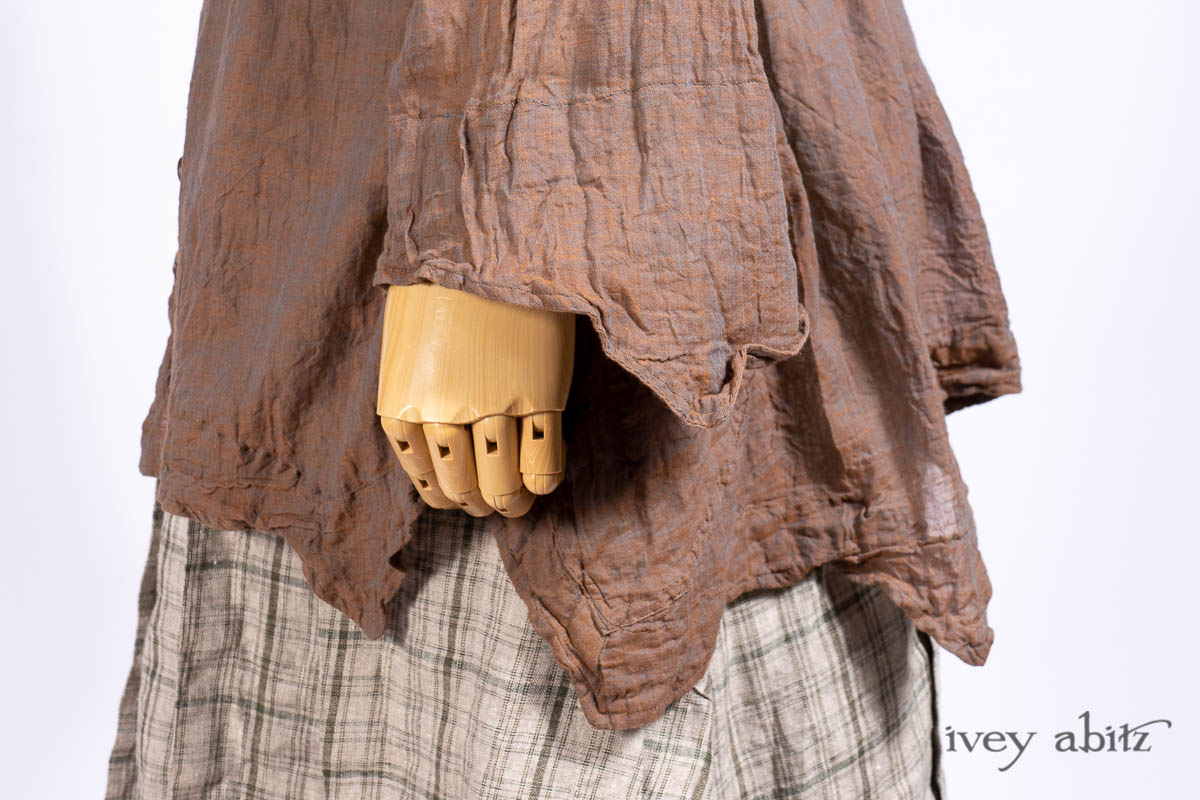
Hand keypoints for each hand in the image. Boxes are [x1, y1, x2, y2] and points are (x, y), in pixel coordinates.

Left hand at [377, 282, 574, 516]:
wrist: (482, 242)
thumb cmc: (440, 290)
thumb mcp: (406, 351)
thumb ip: (418, 402)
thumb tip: (441, 450)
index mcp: (404, 407)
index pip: (429, 481)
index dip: (450, 497)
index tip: (463, 497)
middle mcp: (444, 415)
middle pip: (467, 488)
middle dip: (483, 503)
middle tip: (496, 502)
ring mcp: (494, 406)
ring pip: (504, 483)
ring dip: (514, 500)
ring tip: (519, 499)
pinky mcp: (539, 394)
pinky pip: (544, 461)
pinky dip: (544, 479)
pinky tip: (543, 477)